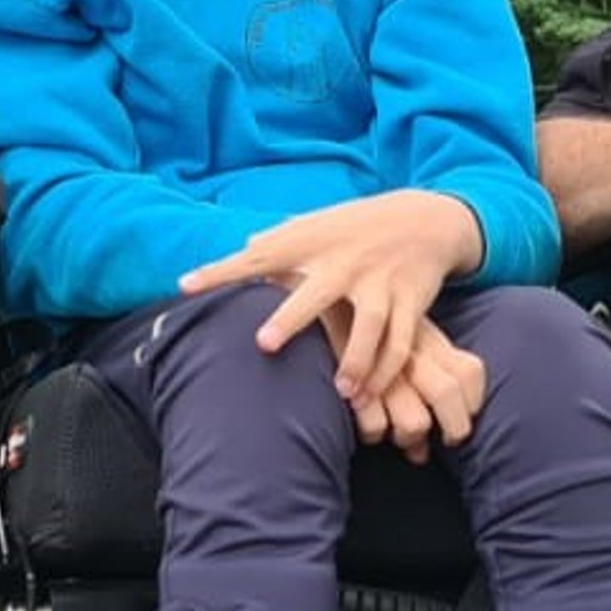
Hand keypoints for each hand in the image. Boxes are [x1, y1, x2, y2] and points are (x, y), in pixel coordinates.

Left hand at [178, 191, 480, 402]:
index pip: (258, 255)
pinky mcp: (410, 300)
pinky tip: (368, 393)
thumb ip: (281, 237)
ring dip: (355, 361)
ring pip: (370, 326)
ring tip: (341, 393)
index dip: (220, 271)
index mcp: (313, 243)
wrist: (427, 217)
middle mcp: (345, 262)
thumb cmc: (357, 226)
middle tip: (263, 344)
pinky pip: (400, 342)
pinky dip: (386, 370)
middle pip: (316, 293)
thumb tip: (242, 246)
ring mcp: (379, 282)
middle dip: (291, 318)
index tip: (184, 286)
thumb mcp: (319, 223)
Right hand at [327, 305, 487, 463]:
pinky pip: (374, 425)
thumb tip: (422, 451)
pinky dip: (373, 434)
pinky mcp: (355, 382)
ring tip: (396, 435)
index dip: (472, 401)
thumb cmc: (363, 326)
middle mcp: (409, 353)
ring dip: (408, 437)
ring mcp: (383, 369)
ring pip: (415, 422)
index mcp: (427, 339)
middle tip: (445, 439)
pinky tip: (367, 429)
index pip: (470, 371)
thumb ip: (421, 379)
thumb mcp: (401, 338)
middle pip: (448, 396)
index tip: (462, 415)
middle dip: (455, 429)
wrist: (317, 289)